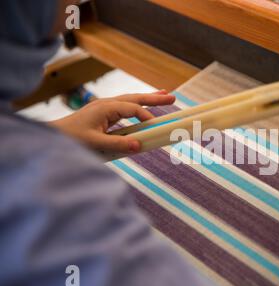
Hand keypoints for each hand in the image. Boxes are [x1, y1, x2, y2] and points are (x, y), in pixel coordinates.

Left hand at [50, 91, 175, 153]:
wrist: (54, 136)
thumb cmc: (70, 138)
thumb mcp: (94, 143)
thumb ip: (117, 145)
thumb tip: (139, 146)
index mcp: (105, 107)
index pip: (132, 109)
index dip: (145, 116)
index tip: (156, 126)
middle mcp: (107, 104)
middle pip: (135, 98)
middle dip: (154, 98)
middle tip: (173, 97)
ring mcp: (105, 107)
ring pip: (131, 100)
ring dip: (147, 99)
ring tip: (165, 95)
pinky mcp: (104, 114)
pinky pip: (126, 107)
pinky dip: (138, 106)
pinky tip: (144, 109)